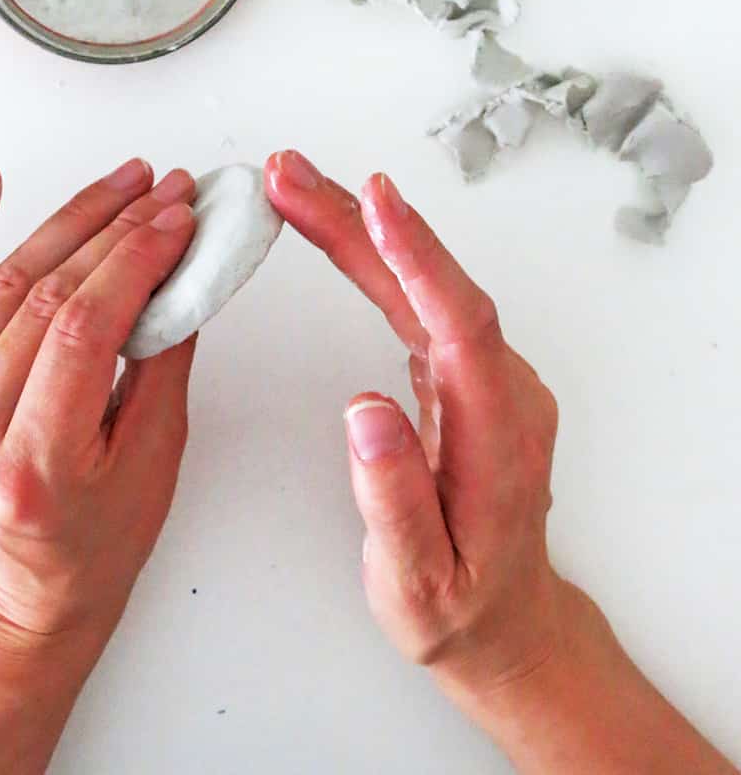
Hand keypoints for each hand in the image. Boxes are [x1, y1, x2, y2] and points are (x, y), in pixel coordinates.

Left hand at [0, 157, 197, 642]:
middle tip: (166, 190)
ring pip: (4, 285)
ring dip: (69, 222)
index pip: (84, 329)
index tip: (179, 218)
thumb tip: (180, 263)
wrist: (24, 582)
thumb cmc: (98, 533)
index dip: (137, 259)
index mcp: (31, 467)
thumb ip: (163, 355)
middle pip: (46, 299)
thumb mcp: (155, 455)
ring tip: (122, 183)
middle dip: (117, 231)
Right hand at [264, 149, 561, 702]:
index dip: (416, 256)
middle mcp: (502, 389)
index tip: (375, 200)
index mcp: (499, 433)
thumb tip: (363, 408)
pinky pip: (414, 299)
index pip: (462, 324)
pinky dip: (369, 258)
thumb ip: (393, 496)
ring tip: (292, 187)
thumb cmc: (459, 607)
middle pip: (432, 286)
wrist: (505, 619)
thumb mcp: (416, 580)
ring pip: (419, 284)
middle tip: (290, 176)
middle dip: (360, 223)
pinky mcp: (462, 371)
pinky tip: (335, 228)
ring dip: (356, 230)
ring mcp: (485, 376)